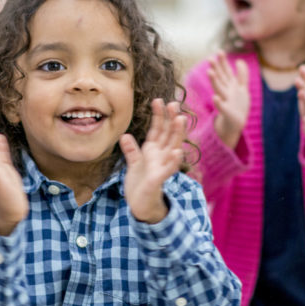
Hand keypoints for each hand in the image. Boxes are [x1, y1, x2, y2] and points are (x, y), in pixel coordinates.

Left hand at [120, 99, 185, 223]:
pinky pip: (168, 169)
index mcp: (153, 151)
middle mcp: (161, 156)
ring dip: (177, 134)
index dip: (159, 115)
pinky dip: (173, 160)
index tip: (158, 100)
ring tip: (180, 119)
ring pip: (172, 147)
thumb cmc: (139, 183)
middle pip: (168, 135)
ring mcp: (161, 167)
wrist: (140, 205)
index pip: (158, 130)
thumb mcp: (133, 163)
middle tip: (174, 103)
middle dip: (171, 119)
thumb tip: (124, 135)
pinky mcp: (158, 179)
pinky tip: (177, 151)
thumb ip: (131, 150)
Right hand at [206, 52, 249, 148]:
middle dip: (216, 68)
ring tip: (210, 72)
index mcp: (230, 86)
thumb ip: (242, 75)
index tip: (219, 51)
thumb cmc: (238, 106)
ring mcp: (225, 101)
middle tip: (210, 58)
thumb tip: (240, 61)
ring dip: (214, 81)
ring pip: (219, 89)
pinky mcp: (226, 112)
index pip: (226, 71)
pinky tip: (215, 97)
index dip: (223, 62)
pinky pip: (222, 107)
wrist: (235, 124)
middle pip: (221, 78)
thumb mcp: (242, 89)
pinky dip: (218, 102)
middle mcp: (226, 91)